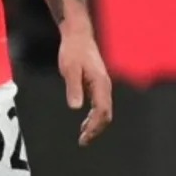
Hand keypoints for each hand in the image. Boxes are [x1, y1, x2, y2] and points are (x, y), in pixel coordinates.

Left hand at [57, 30, 111, 145]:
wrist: (77, 35)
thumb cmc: (73, 50)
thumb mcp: (69, 68)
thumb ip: (73, 87)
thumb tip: (75, 107)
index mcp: (101, 83)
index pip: (102, 111)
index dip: (94, 126)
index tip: (84, 137)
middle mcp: (105, 86)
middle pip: (106, 114)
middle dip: (96, 129)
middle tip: (83, 141)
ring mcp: (103, 85)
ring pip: (104, 110)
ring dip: (95, 124)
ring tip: (83, 136)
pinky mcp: (98, 84)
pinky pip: (100, 105)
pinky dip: (94, 116)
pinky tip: (84, 122)